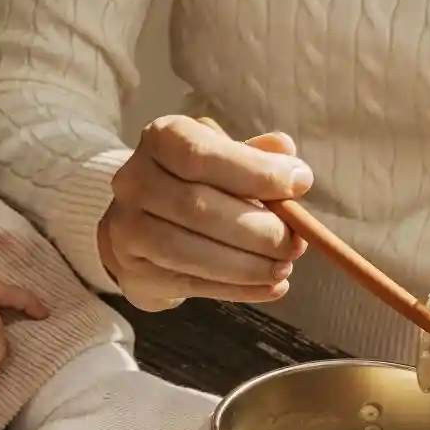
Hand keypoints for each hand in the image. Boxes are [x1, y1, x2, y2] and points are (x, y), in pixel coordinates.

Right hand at [99, 115, 313, 310]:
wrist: (140, 227)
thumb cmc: (192, 184)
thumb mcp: (221, 157)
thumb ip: (253, 155)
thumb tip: (286, 152)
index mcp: (161, 139)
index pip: (204, 155)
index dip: (256, 173)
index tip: (300, 184)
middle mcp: (135, 181)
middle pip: (199, 208)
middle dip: (258, 230)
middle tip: (295, 243)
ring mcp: (129, 229)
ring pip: (192, 252)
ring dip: (249, 266)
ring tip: (284, 267)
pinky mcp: (136, 272)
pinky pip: (193, 285)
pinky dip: (239, 290)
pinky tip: (270, 287)